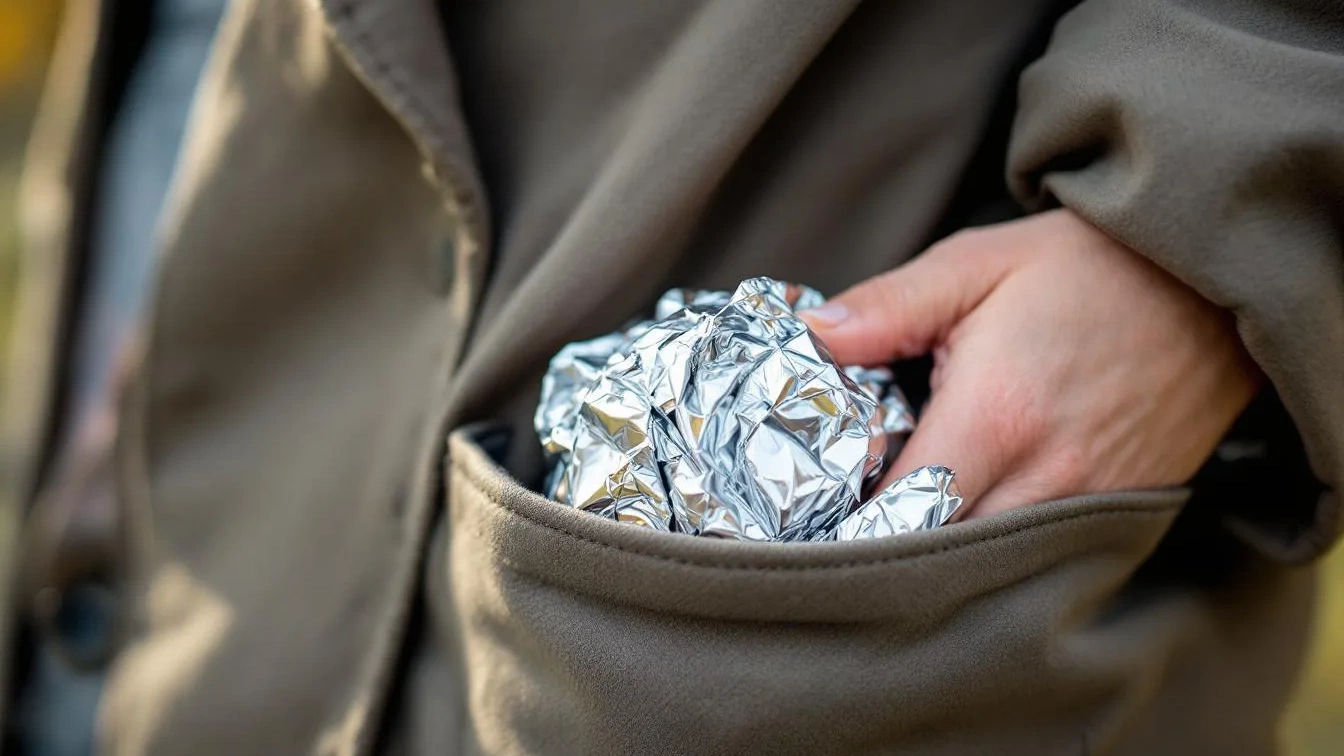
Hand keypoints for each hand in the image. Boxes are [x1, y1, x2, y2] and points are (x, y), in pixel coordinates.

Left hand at [801, 210, 1259, 519]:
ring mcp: (1090, 505)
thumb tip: (813, 340)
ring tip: (903, 517)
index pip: (900, 510)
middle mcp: (1046, 477)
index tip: (814, 510)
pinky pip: (1042, 559)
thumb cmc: (1087, 268)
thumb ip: (889, 306)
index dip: (850, 520)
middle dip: (890, 546)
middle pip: (942, 555)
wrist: (1211, 284)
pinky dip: (998, 549)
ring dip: (943, 554)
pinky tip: (969, 512)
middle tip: (848, 519)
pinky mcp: (1122, 513)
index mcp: (995, 415)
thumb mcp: (976, 263)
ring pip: (991, 568)